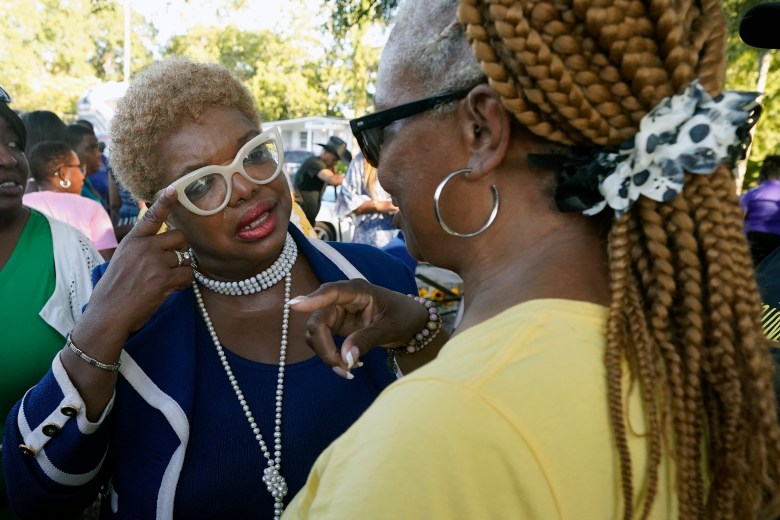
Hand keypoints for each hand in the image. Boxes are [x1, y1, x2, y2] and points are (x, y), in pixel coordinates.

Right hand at [81, 185, 193, 338]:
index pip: (151, 216)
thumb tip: (164, 245)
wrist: (109, 312)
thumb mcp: (122, 259)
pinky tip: (171, 289)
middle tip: (172, 264)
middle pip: (180, 238)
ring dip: (181, 270)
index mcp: (132, 240)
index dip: (164, 202)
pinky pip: (188, 275)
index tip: (175, 189)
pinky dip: (184, 283)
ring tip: (166, 281)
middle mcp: (144, 247)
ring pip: (185, 258)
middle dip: (181, 250)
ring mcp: (155, 262)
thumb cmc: (115, 289)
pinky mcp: (164, 278)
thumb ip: (140, 248)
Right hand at [289, 279, 429, 376]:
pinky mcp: (335, 325)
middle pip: (318, 319)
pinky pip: (321, 341)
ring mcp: (336, 312)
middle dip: (324, 347)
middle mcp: (342, 299)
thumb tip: (345, 358)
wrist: (410, 323)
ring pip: (315, 332)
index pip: (331, 292)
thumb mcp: (389, 329)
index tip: (294, 306)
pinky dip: (330, 356)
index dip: (312, 299)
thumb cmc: (403, 317)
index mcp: (357, 291)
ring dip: (326, 354)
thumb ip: (367, 340)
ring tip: (349, 369)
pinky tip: (348, 365)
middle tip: (343, 367)